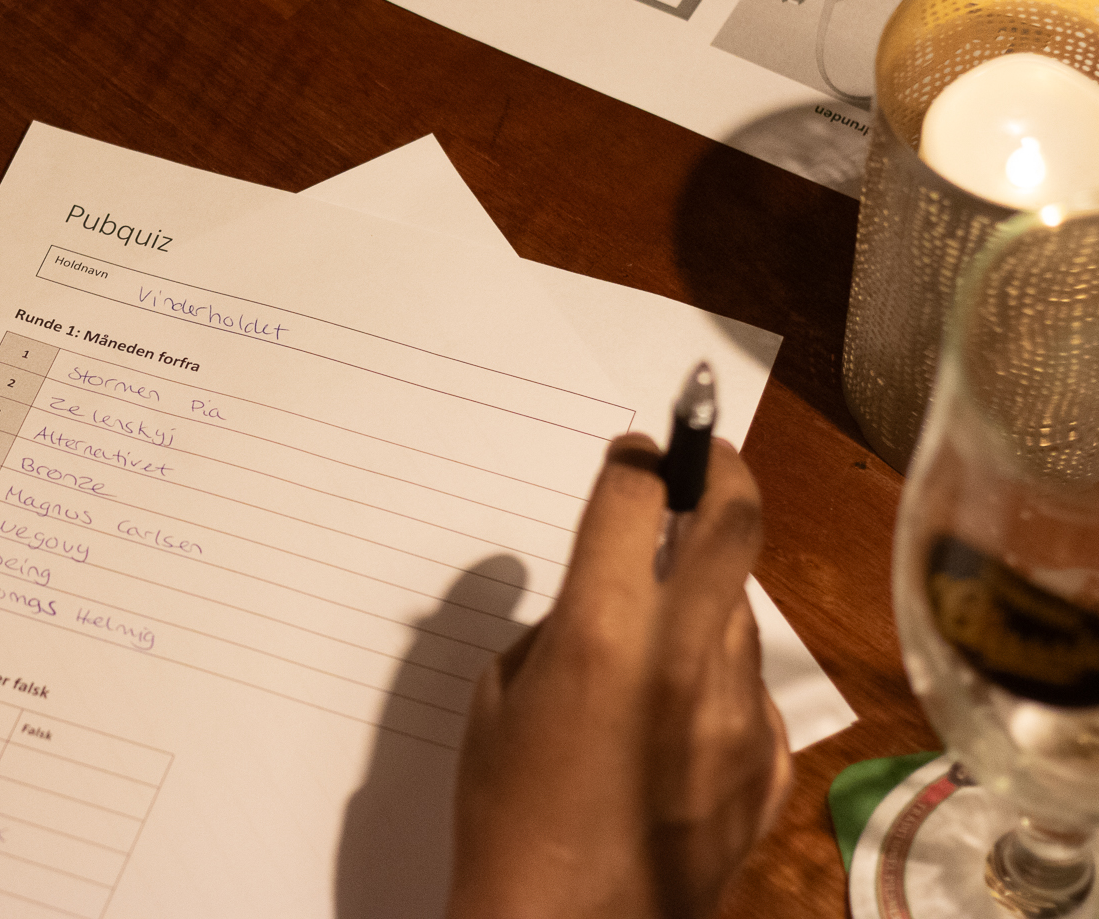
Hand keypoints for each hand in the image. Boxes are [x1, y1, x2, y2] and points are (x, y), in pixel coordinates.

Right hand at [448, 436, 791, 918]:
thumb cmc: (507, 816)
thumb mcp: (497, 700)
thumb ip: (557, 625)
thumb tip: (598, 593)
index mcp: (603, 633)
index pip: (639, 498)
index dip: (642, 458)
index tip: (639, 451)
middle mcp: (685, 659)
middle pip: (736, 524)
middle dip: (722, 472)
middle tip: (704, 460)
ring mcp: (740, 714)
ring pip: (740, 614)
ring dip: (706, 600)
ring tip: (654, 641)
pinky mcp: (770, 764)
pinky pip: (750, 691)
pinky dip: (716, 681)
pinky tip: (670, 721)